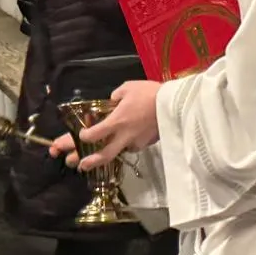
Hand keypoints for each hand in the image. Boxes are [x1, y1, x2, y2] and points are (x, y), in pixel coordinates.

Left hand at [47, 80, 162, 170]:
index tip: (82, 136)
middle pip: (104, 155)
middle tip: (80, 166)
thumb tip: (111, 102)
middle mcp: (124, 136)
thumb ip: (115, 97)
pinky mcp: (146, 145)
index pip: (94, 135)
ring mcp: (136, 143)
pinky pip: (132, 146)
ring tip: (100, 154)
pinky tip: (125, 139)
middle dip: (90, 162)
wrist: (176, 104)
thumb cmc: (150, 93)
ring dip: (108, 154)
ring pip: (119, 152)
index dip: (84, 137)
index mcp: (116, 121)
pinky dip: (126, 144)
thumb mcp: (128, 88)